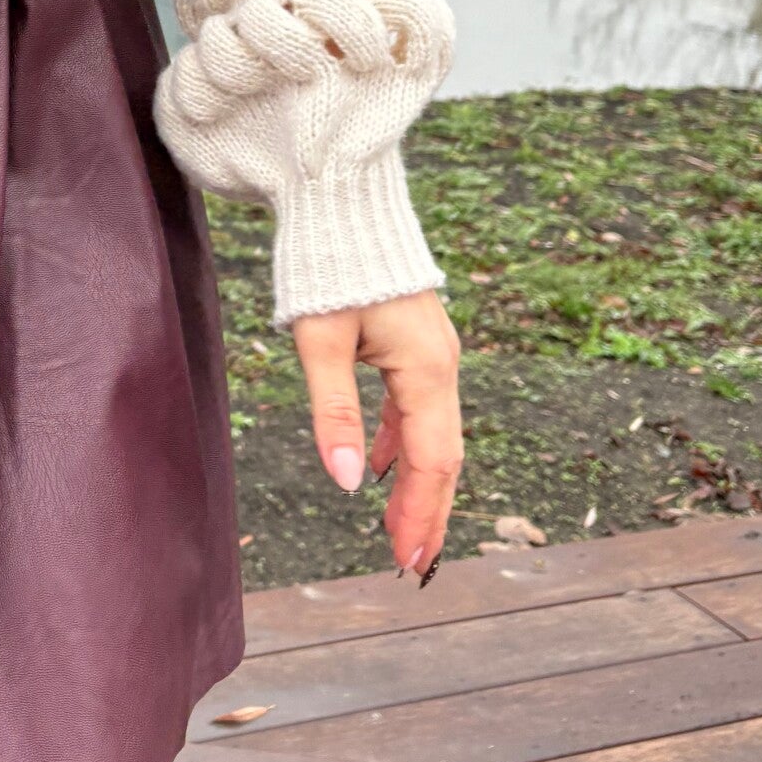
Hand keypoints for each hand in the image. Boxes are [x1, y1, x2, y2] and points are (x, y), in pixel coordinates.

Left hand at [291, 291, 462, 580]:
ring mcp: (432, 354)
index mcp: (427, 369)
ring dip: (417, 483)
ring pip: (432, 434)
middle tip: (410, 563)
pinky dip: (401, 446)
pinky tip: (377, 468)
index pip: (431, 462)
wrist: (342, 198)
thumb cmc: (327, 265)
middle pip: (442, 456)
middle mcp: (441, 365)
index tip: (407, 560)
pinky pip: (416, 409)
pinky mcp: (415, 344)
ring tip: (399, 529)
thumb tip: (344, 483)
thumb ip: (333, 412)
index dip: (420, 514)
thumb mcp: (319, 341)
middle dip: (427, 511)